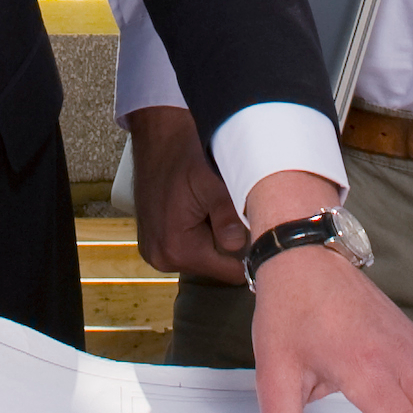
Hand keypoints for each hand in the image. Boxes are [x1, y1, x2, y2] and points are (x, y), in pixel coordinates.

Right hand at [130, 103, 247, 282]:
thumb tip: (240, 246)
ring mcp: (154, 252)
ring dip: (212, 237)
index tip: (259, 237)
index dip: (249, 257)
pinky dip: (197, 233)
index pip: (229, 273)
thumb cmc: (184, 157)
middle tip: (231, 212)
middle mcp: (161, 258)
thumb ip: (227, 217)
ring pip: (202, 256)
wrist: (157, 139)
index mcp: (177, 248)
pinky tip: (196, 210)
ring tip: (210, 207)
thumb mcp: (210, 184)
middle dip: (228, 243)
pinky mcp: (152, 243)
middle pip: (215, 266)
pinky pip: (186, 248)